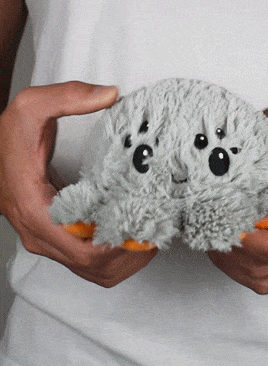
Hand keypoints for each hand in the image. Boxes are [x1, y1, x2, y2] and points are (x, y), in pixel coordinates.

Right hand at [0, 82, 157, 286]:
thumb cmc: (7, 139)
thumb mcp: (30, 107)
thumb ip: (68, 97)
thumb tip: (111, 95)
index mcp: (37, 213)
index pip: (84, 252)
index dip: (120, 246)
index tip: (146, 226)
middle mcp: (42, 236)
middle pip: (96, 267)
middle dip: (130, 253)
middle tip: (156, 229)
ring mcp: (50, 242)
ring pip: (96, 270)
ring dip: (126, 258)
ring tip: (149, 233)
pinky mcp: (58, 240)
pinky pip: (91, 262)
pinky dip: (115, 255)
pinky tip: (130, 233)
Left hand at [208, 95, 267, 293]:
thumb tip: (256, 122)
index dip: (239, 238)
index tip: (219, 217)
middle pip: (263, 269)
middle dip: (229, 252)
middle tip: (209, 228)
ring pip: (266, 281)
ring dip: (235, 266)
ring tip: (217, 241)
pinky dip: (251, 272)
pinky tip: (238, 253)